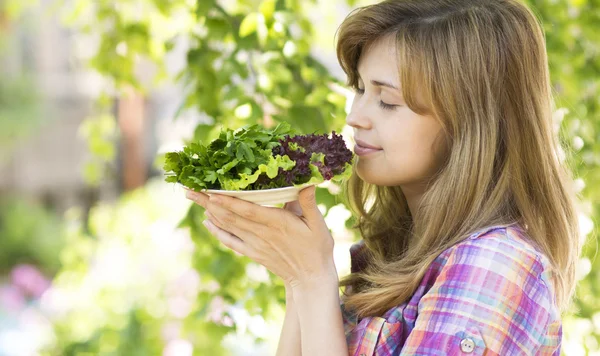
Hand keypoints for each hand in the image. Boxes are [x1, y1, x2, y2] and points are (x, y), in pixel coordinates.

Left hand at [185, 185, 337, 289]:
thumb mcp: (318, 224)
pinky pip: (230, 241)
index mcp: (277, 223)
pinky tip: (207, 221)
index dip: (228, 201)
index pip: (247, 211)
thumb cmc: (317, 249)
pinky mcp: (253, 252)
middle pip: (230, 216)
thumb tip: (307, 181)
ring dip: (209, 212)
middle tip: (190, 189)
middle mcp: (261, 234)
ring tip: (193, 198)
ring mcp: (255, 244)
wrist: (310, 279)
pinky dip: (217, 231)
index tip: (210, 191)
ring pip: (227, 226)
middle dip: (208, 202)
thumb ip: (308, 202)